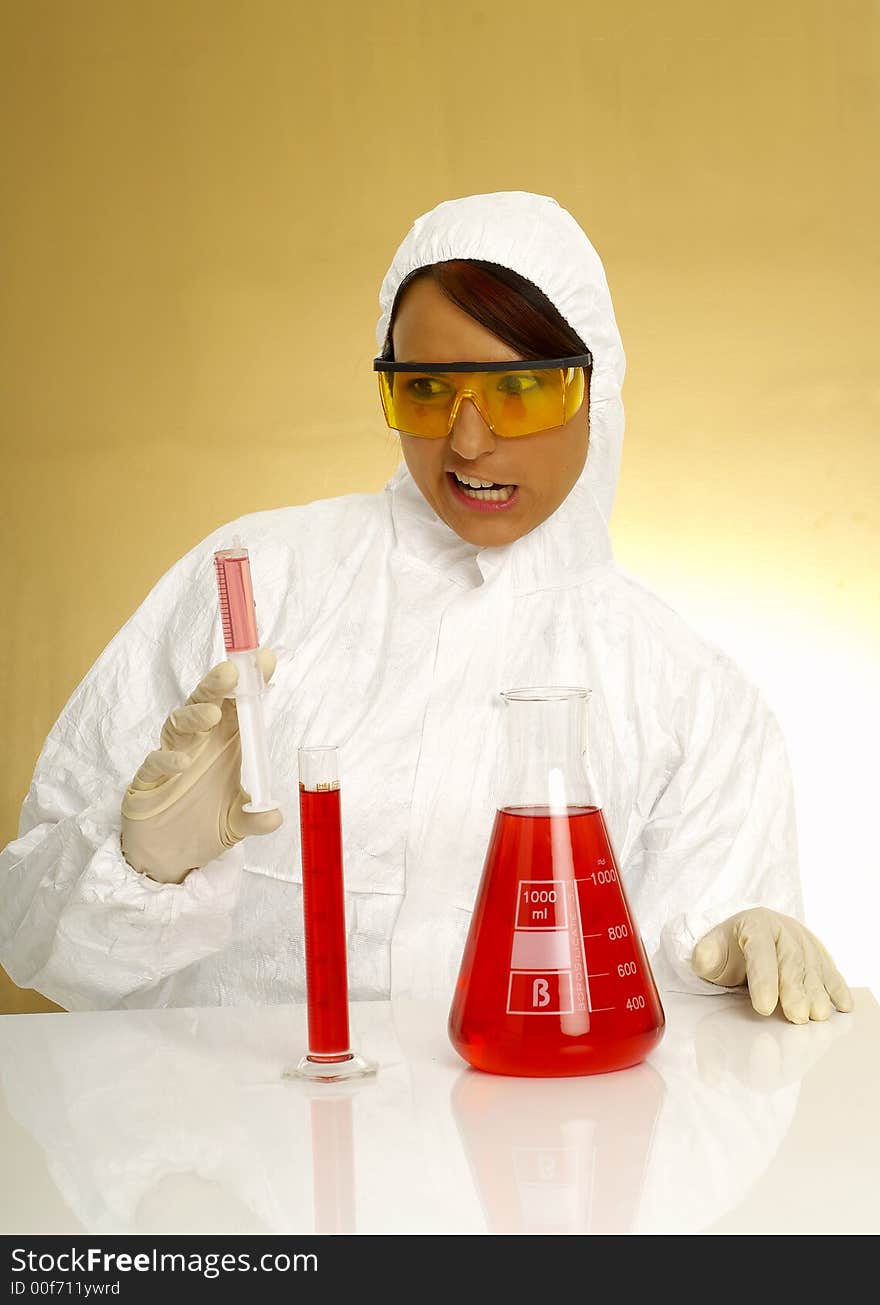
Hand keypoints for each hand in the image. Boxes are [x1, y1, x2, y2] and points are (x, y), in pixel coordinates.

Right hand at [121, 648, 282, 883]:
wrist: (166, 857)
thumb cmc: (203, 825)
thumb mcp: (236, 824)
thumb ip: (254, 818)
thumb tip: (274, 816)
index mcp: (224, 745)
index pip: (237, 708)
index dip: (249, 685)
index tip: (265, 660)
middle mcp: (198, 745)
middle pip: (204, 704)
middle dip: (216, 686)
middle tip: (231, 672)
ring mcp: (170, 758)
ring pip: (177, 725)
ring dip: (193, 716)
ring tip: (211, 715)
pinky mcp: (146, 780)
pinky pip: (154, 761)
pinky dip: (167, 759)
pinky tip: (182, 761)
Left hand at [692, 907, 852, 1023]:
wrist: (747, 935)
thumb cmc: (730, 949)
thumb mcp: (711, 951)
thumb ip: (706, 956)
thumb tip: (705, 959)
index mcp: (756, 925)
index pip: (760, 951)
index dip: (764, 979)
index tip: (764, 1007)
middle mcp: (784, 930)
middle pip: (791, 960)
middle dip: (794, 989)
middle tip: (796, 1016)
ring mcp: (805, 941)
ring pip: (813, 967)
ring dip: (817, 993)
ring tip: (816, 1015)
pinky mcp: (819, 956)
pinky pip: (830, 971)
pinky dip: (838, 988)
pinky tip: (843, 1005)